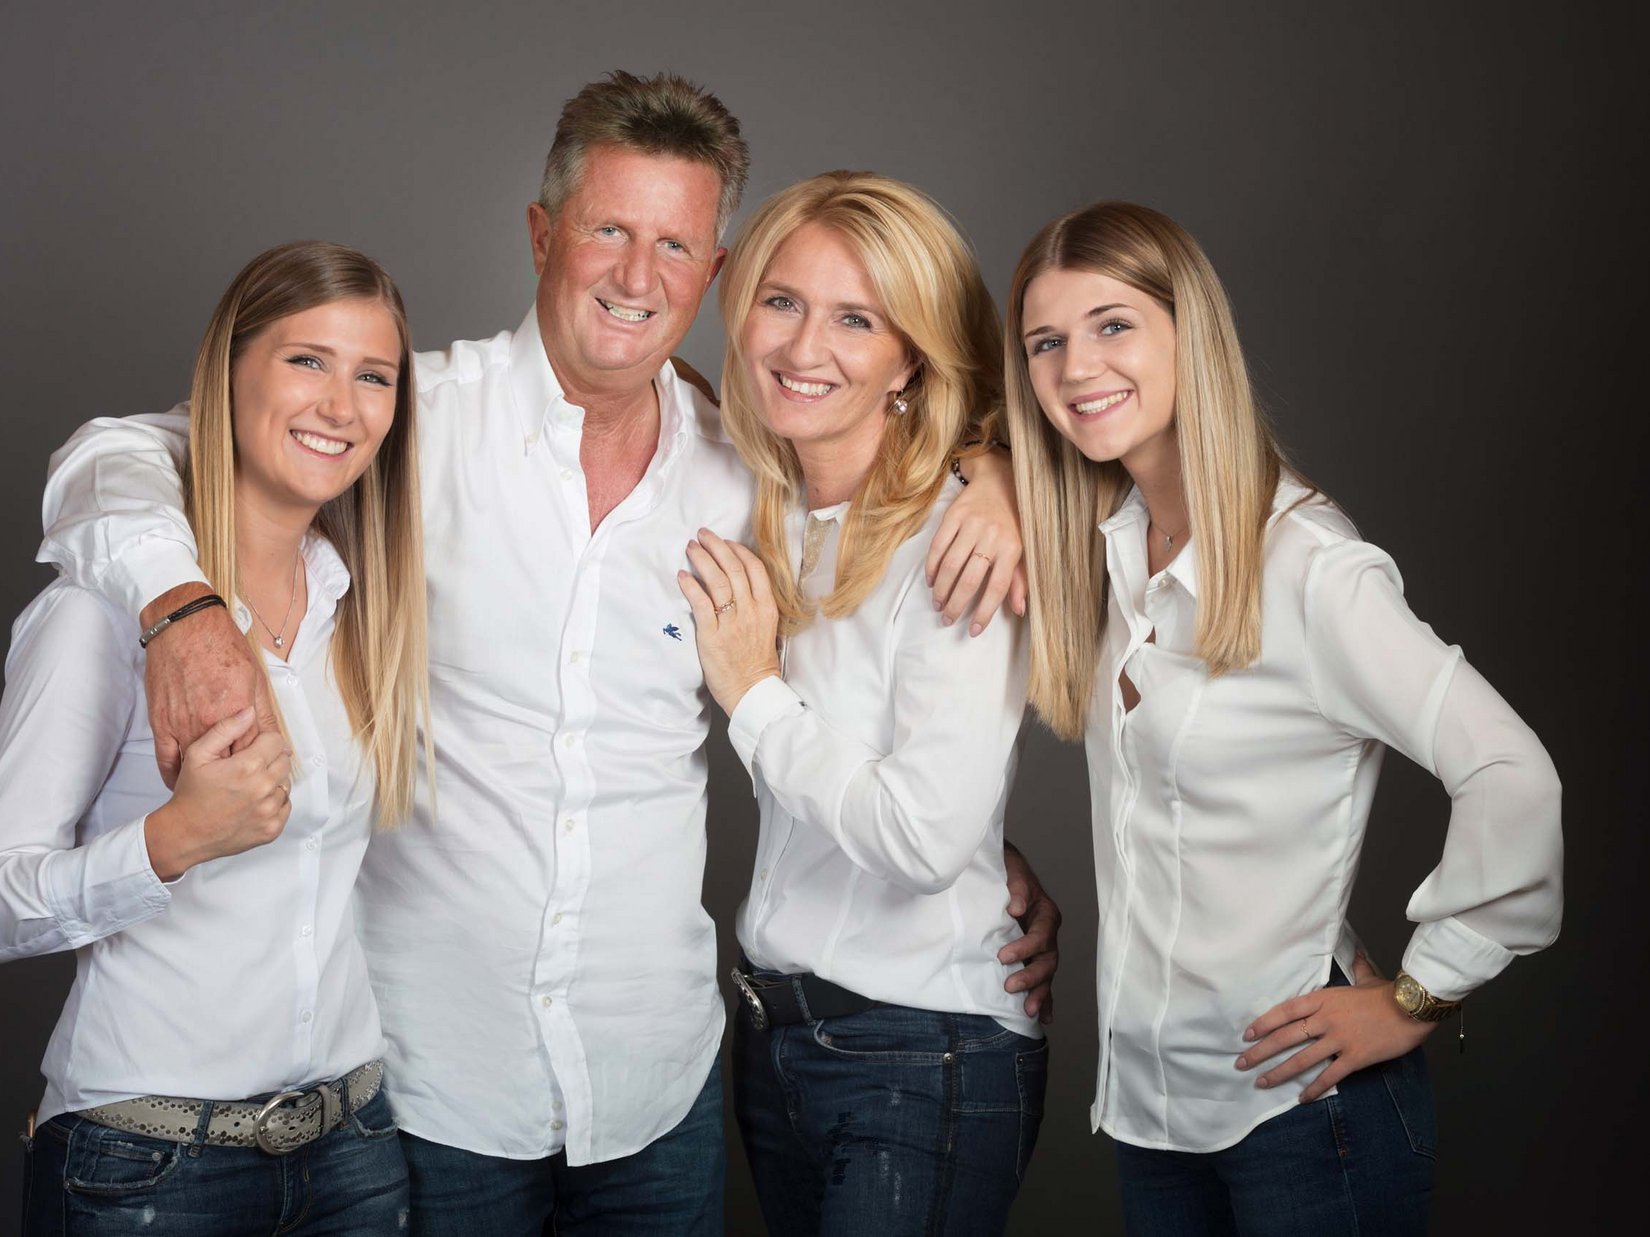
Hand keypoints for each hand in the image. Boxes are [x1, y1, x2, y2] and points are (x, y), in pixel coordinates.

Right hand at [140, 582, 277, 786]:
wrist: (184, 628)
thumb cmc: (221, 647)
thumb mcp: (255, 678)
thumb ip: (262, 712)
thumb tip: (275, 737)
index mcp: (238, 712)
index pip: (255, 751)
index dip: (262, 763)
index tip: (264, 773)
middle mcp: (211, 722)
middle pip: (229, 762)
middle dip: (240, 776)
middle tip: (244, 788)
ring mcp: (184, 725)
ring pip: (199, 766)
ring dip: (209, 780)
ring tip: (217, 792)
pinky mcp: (162, 725)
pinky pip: (166, 760)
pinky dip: (173, 775)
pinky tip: (180, 784)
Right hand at [143, 708, 294, 879]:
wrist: (185, 834)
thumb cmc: (190, 795)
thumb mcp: (197, 754)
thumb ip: (225, 729)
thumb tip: (249, 712)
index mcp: (247, 767)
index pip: (276, 741)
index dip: (264, 741)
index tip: (253, 748)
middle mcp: (262, 788)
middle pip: (284, 760)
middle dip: (270, 759)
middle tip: (249, 766)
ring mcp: (269, 811)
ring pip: (286, 783)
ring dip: (272, 781)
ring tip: (249, 784)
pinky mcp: (271, 829)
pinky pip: (286, 805)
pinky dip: (274, 802)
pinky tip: (254, 801)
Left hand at [678, 528, 781, 714]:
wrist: (752, 691)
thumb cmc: (757, 662)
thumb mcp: (766, 628)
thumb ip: (756, 605)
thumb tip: (738, 585)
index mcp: (767, 608)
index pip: (754, 568)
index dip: (738, 550)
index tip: (726, 542)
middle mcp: (750, 610)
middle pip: (733, 568)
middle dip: (717, 546)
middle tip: (703, 534)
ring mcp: (731, 622)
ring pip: (717, 580)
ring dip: (702, 559)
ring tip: (691, 547)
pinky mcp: (712, 635)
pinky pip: (700, 603)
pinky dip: (690, 586)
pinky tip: (682, 575)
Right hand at [925, 449, 1026, 636]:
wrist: (999, 479)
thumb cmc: (1014, 520)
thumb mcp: (1023, 548)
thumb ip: (1019, 580)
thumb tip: (1019, 610)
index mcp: (1012, 548)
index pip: (997, 587)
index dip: (984, 611)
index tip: (974, 630)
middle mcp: (991, 536)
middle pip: (970, 579)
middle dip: (956, 604)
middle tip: (947, 620)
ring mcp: (970, 524)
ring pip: (950, 565)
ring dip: (941, 589)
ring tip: (938, 604)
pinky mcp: (953, 515)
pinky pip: (938, 546)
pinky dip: (931, 566)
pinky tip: (930, 581)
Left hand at [999, 841, 1060, 1023]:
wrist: (1001, 870)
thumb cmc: (1007, 869)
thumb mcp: (1012, 869)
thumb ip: (1017, 885)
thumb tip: (1017, 907)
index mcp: (1046, 913)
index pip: (1042, 935)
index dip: (1025, 947)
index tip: (1003, 956)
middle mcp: (1047, 933)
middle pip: (1047, 959)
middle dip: (1031, 976)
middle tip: (1010, 986)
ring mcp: (1040, 948)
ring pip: (1046, 974)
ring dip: (1039, 993)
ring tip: (1028, 1011)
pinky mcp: (1031, 957)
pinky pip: (1041, 981)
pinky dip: (1044, 999)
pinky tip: (1043, 1017)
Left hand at [1235, 952, 1433, 1100]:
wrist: (1413, 1007)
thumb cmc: (1390, 993)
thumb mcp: (1367, 979)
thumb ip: (1358, 969)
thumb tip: (1358, 956)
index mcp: (1323, 998)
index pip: (1285, 1011)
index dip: (1264, 1023)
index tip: (1247, 1035)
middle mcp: (1325, 1018)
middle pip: (1285, 1036)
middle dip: (1260, 1052)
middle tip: (1241, 1063)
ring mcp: (1339, 1039)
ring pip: (1301, 1058)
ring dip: (1278, 1072)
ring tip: (1261, 1082)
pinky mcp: (1355, 1057)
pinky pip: (1329, 1075)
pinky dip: (1314, 1088)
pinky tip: (1301, 1098)